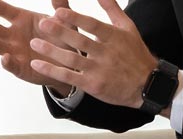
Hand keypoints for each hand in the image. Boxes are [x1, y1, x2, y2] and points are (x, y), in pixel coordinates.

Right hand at [0, 0, 75, 91]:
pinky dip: (7, 62)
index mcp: (22, 20)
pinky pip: (11, 65)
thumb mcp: (64, 22)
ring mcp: (14, 52)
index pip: (4, 11)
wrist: (69, 64)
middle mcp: (13, 36)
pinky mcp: (19, 68)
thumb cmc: (63, 39)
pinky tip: (6, 58)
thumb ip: (61, 8)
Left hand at [28, 0, 159, 108]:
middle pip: (80, 41)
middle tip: (42, 23)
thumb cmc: (135, 53)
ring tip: (34, 42)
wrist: (147, 85)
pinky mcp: (93, 85)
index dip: (76, 18)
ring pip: (72, 59)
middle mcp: (106, 53)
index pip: (93, 25)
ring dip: (51, 51)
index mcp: (114, 37)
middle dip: (60, 32)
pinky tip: (37, 63)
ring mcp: (99, 70)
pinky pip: (69, 77)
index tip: (59, 11)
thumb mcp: (128, 28)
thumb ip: (112, 9)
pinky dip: (52, 70)